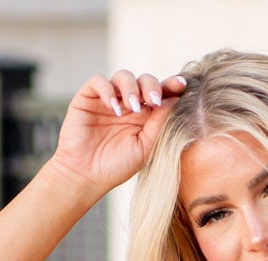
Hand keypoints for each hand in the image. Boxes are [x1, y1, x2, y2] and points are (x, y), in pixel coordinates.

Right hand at [50, 69, 190, 196]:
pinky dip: (108, 90)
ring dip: (131, 88)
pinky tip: (114, 108)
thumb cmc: (116, 167)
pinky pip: (99, 81)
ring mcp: (108, 99)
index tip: (181, 85)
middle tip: (153, 101)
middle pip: (144, 80)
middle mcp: (127, 104)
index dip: (171, 85)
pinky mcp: (88, 98)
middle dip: (151, 86)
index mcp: (144, 116)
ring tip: (132, 107)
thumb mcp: (144, 148)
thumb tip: (173, 99)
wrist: (86, 176)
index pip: (160, 94)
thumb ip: (158, 124)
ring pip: (123, 76)